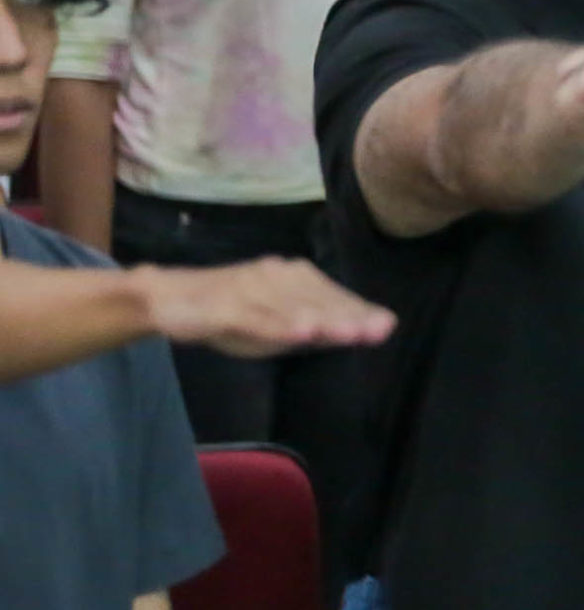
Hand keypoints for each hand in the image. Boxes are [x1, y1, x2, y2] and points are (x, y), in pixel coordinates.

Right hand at [136, 258, 395, 358]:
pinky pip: (255, 318)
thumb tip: (365, 329)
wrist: (169, 297)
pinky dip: (279, 325)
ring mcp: (250, 289)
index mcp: (293, 277)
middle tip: (381, 330)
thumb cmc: (234, 312)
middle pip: (317, 301)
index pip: (331, 296)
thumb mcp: (279, 322)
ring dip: (322, 320)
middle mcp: (275, 276)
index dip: (359, 311)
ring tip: (352, 333)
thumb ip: (318, 326)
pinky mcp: (224, 306)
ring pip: (291, 308)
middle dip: (349, 316)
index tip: (387, 325)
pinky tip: (302, 333)